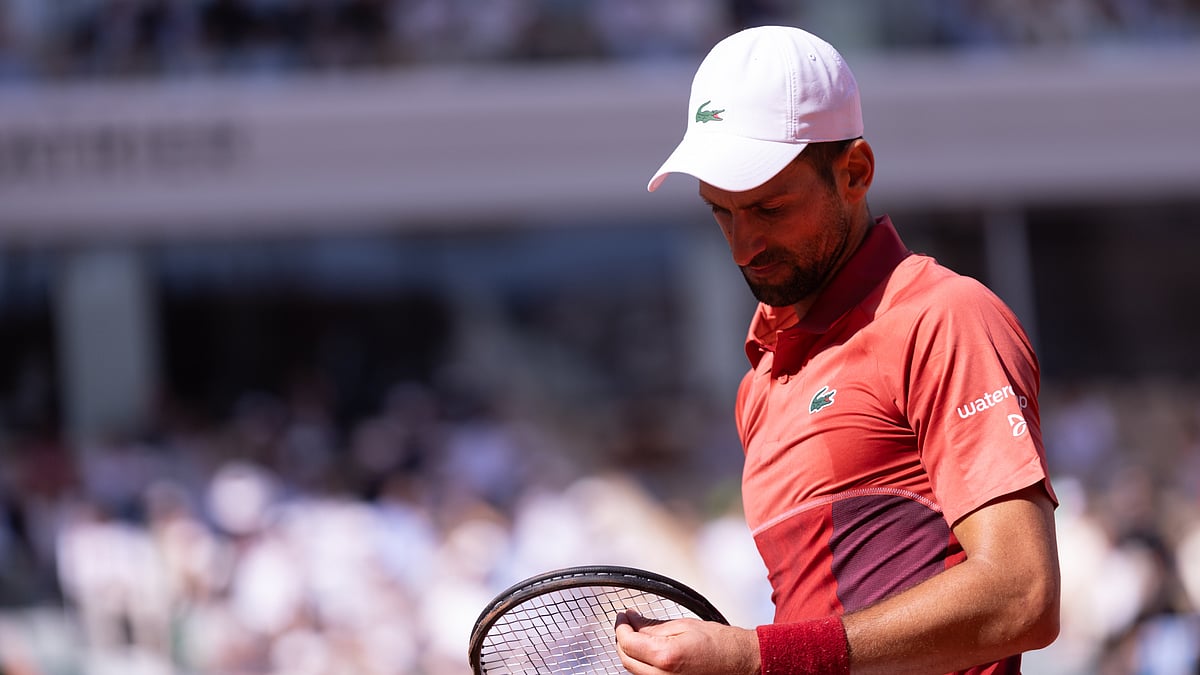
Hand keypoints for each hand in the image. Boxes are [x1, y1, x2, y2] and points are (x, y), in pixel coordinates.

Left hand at [614, 610, 760, 674]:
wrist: (738, 662)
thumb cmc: (718, 644)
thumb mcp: (683, 626)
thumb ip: (652, 626)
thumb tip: (631, 620)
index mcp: (665, 657)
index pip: (627, 643)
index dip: (620, 627)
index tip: (622, 616)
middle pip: (626, 659)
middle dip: (623, 639)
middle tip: (627, 623)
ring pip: (633, 669)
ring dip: (631, 651)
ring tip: (638, 633)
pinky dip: (642, 662)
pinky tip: (648, 649)